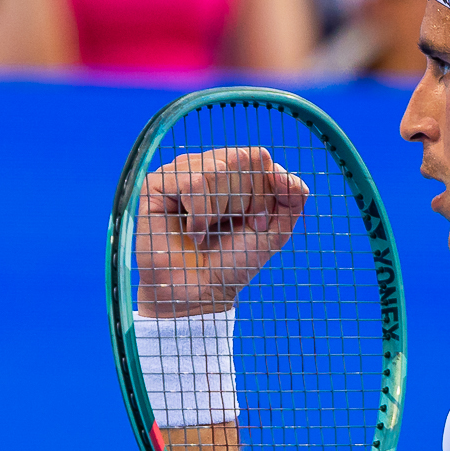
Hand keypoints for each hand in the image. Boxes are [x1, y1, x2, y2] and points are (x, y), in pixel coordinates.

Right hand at [136, 147, 308, 316]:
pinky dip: (199, 215)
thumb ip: (293, 198)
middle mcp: (207, 165)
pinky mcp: (157, 184)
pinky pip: (191, 182)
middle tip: (228, 227)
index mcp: (236, 172)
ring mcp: (181, 172)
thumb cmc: (233, 263)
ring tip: (207, 231)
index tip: (254, 223)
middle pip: (241, 159)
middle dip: (242, 202)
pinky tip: (192, 232)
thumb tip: (279, 170)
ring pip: (215, 170)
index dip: (262, 194)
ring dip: (219, 211)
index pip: (260, 158)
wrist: (200, 292)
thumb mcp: (275, 231)